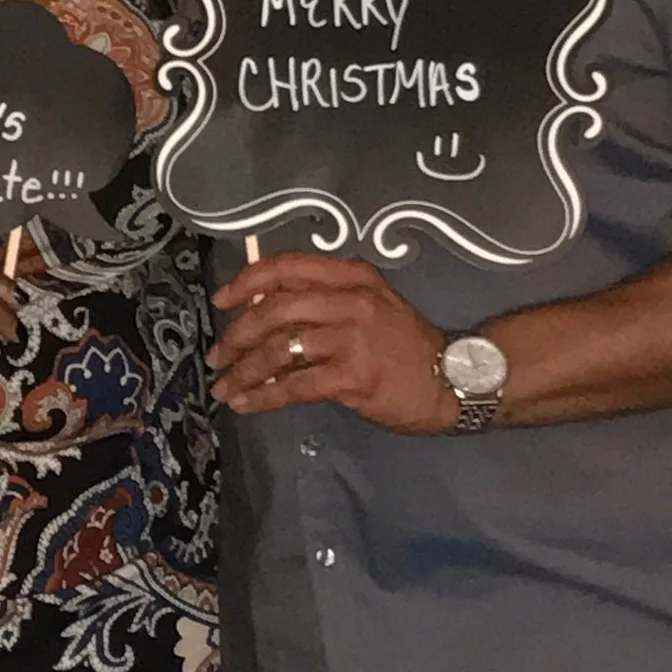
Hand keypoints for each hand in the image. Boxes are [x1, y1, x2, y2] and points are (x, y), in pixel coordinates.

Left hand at [210, 253, 455, 429]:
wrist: (453, 379)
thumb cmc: (404, 344)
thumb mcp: (368, 305)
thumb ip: (321, 302)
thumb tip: (260, 311)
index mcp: (351, 276)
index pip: (286, 266)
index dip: (246, 282)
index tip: (221, 301)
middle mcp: (351, 300)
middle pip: (275, 309)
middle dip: (237, 334)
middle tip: (218, 355)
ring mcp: (353, 338)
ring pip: (280, 349)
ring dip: (244, 370)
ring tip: (224, 386)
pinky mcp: (353, 376)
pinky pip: (295, 385)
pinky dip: (264, 395)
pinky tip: (246, 404)